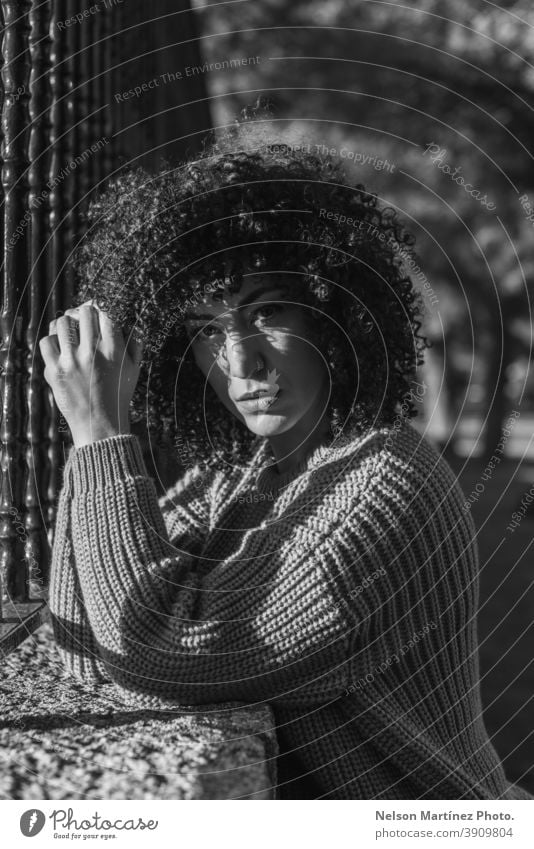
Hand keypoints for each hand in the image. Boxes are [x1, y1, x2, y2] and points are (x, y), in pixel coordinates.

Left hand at [39, 301, 142, 447]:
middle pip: (84, 313)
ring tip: (70, 331)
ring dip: (67, 324)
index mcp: (114, 350)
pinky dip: (52, 340)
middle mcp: (92, 353)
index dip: (102, 308)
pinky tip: (59, 347)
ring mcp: (71, 361)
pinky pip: (46, 342)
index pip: (106, 313)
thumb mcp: (134, 370)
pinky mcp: (55, 371)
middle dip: (85, 312)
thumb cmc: (118, 396)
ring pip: (62, 323)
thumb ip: (135, 344)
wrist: (99, 424)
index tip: (99, 310)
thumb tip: (132, 323)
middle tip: (84, 319)